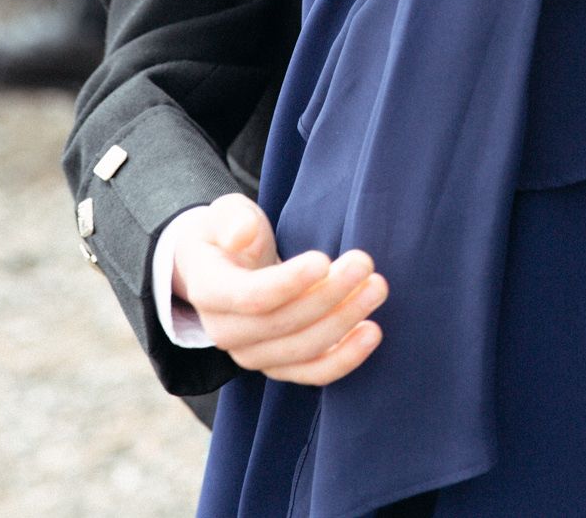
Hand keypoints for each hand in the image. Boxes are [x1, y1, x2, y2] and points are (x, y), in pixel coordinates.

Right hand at [168, 192, 386, 384]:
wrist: (227, 268)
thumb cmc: (232, 235)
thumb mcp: (227, 214)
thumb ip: (233, 219)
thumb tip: (242, 235)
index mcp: (209, 291)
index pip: (251, 297)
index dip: (290, 282)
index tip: (324, 259)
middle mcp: (226, 333)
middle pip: (283, 324)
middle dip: (329, 295)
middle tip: (364, 263)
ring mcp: (253, 355)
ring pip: (303, 350)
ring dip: (345, 321)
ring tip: (376, 288)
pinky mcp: (279, 366)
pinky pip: (313, 373)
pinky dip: (345, 357)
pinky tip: (372, 331)